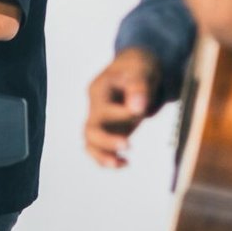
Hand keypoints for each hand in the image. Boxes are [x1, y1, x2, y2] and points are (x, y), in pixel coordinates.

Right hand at [84, 47, 161, 168]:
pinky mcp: (107, 129)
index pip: (103, 107)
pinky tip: (125, 163)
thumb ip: (138, 87)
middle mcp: (95, 106)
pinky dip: (108, 158)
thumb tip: (137, 107)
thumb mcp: (141, 70)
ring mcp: (99, 119)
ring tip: (122, 163)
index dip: (122, 113)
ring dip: (103, 155)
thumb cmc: (137, 67)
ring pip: (91, 142)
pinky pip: (99, 148)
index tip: (140, 113)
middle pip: (91, 128)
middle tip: (128, 145)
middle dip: (106, 140)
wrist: (136, 69)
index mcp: (99, 89)